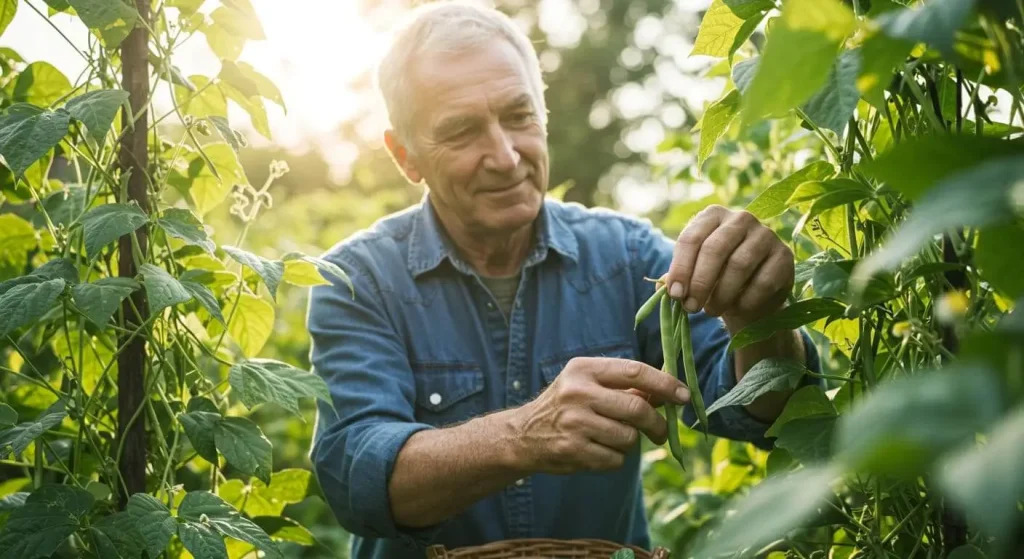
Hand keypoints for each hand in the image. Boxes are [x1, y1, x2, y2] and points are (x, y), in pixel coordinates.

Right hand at [512, 357, 689, 474]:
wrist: (523, 435)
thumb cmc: (564, 406)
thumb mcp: (586, 384)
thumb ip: (623, 386)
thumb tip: (668, 393)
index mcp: (584, 369)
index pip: (634, 371)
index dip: (665, 384)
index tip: (684, 396)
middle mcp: (578, 393)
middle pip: (637, 409)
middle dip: (656, 424)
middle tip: (661, 432)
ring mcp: (574, 422)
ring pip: (628, 438)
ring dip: (630, 443)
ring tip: (612, 439)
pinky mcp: (573, 450)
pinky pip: (615, 459)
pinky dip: (615, 458)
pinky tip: (597, 451)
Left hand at [664, 205, 793, 332]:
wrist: (752, 294)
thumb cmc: (716, 278)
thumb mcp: (694, 273)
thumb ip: (678, 277)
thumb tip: (664, 288)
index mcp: (713, 215)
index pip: (691, 238)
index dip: (681, 268)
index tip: (675, 295)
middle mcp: (741, 218)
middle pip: (715, 249)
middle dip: (700, 282)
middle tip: (691, 307)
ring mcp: (766, 234)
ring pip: (739, 265)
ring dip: (721, 294)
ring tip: (711, 311)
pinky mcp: (784, 256)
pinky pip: (763, 281)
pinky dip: (746, 300)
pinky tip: (738, 308)